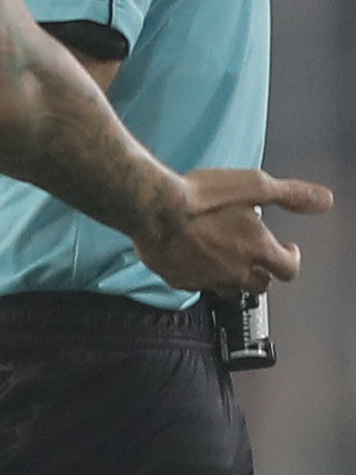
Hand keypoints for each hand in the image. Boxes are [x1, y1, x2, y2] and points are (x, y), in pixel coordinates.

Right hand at [136, 169, 333, 294]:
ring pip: (231, 289)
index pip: (288, 270)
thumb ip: (289, 194)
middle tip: (256, 257)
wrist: (152, 208)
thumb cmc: (199, 197)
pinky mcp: (180, 280)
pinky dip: (202, 275)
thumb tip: (323, 200)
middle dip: (263, 272)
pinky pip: (198, 285)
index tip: (286, 251)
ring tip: (228, 261)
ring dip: (235, 278)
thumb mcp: (252, 185)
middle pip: (261, 285)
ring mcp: (207, 279)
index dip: (291, 260)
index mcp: (257, 250)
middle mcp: (236, 270)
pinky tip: (195, 259)